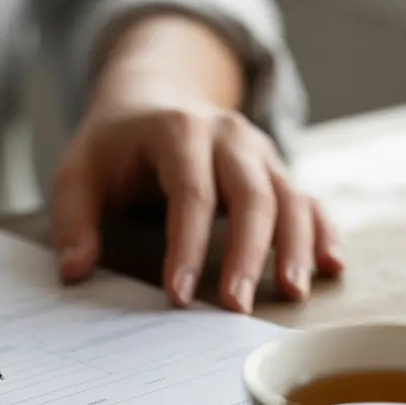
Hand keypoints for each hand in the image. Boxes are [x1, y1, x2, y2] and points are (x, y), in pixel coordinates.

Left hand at [51, 86, 343, 313]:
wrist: (153, 97)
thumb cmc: (115, 146)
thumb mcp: (78, 172)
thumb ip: (73, 221)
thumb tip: (76, 272)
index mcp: (178, 130)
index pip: (190, 193)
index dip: (187, 246)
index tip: (180, 296)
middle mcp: (228, 135)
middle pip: (252, 194)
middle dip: (248, 253)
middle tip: (237, 307)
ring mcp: (258, 152)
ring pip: (289, 197)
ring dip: (296, 246)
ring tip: (294, 293)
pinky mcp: (275, 171)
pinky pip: (307, 199)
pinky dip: (322, 232)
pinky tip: (331, 267)